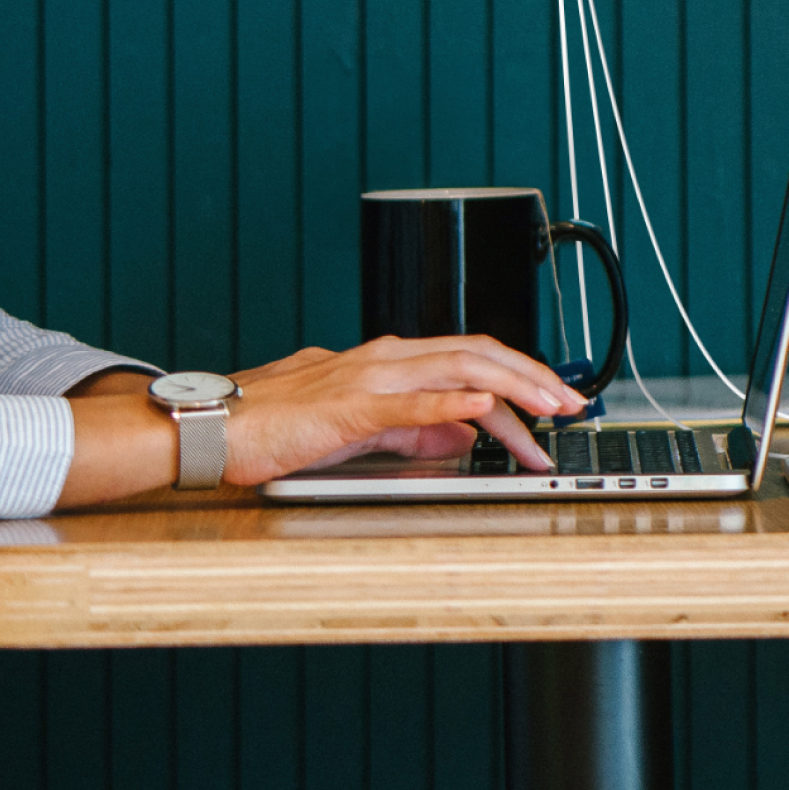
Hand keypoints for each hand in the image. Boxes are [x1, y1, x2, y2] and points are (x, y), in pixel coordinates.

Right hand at [213, 336, 581, 484]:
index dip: (522, 377)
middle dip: (533, 377)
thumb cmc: (275, 426)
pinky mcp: (347, 406)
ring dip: (510, 388)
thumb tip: (464, 433)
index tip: (557, 403)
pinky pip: (406, 402)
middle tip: (572, 403)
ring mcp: (367, 377)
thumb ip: (412, 426)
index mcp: (389, 362)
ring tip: (547, 407)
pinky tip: (479, 412)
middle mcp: (385, 359)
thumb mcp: (361, 425)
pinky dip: (447, 404)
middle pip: (477, 356)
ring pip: (456, 369)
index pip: (471, 361)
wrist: (216, 424)